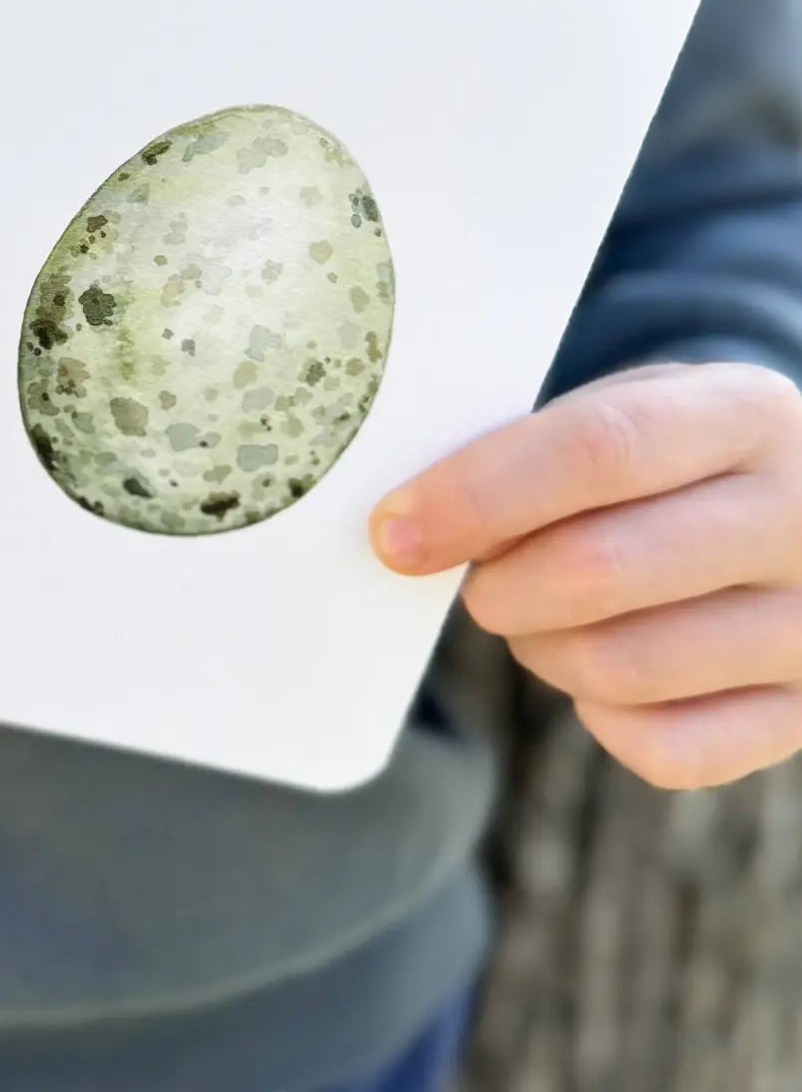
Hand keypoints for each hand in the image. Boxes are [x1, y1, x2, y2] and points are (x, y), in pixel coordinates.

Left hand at [370, 362, 801, 788]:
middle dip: (499, 587)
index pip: (597, 450)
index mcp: (747, 414)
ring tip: (536, 616)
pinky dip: (602, 717)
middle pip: (600, 569)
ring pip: (621, 668)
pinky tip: (598, 670)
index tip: (395, 531)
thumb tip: (418, 519)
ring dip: (540, 650)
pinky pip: (665, 750)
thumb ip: (543, 449)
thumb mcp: (636, 406)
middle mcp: (801, 519)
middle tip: (474, 580)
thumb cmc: (678, 455)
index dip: (479, 495)